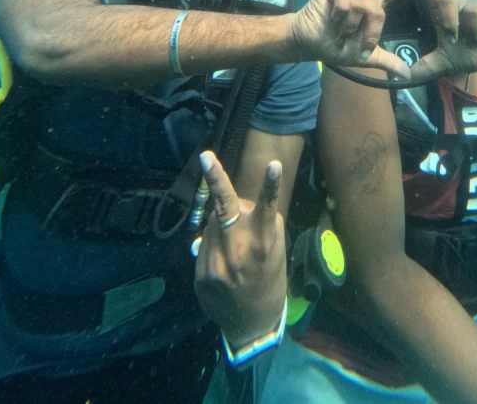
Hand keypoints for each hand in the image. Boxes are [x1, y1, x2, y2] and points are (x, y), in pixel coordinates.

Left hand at [193, 151, 285, 346]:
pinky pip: (205, 243)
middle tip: (206, 156)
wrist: (252, 321)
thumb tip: (238, 206)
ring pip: (212, 222)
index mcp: (263, 244)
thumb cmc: (269, 276)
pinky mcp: (200, 275)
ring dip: (221, 222)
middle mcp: (237, 252)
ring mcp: (216, 265)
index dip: (271, 185)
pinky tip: (223, 260)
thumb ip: (259, 224)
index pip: (266, 209)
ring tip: (234, 244)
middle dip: (216, 179)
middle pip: (224, 208)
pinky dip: (213, 244)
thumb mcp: (275, 249)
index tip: (274, 164)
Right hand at [290, 0, 416, 78]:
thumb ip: (386, 61)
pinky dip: (337, 13)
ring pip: (359, 4)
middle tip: (350, 38)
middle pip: (376, 8)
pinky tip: (329, 16)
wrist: (310, 43)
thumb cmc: (336, 47)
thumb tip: (408, 75)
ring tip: (337, 27)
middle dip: (366, 30)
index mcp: (372, 7)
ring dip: (348, 24)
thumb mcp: (364, 57)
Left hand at [407, 0, 476, 80]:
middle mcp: (460, 4)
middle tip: (453, 41)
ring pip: (470, 12)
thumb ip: (426, 67)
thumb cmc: (471, 54)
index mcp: (445, 13)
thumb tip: (405, 75)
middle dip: (449, 24)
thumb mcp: (446, 63)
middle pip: (447, 1)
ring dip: (472, 33)